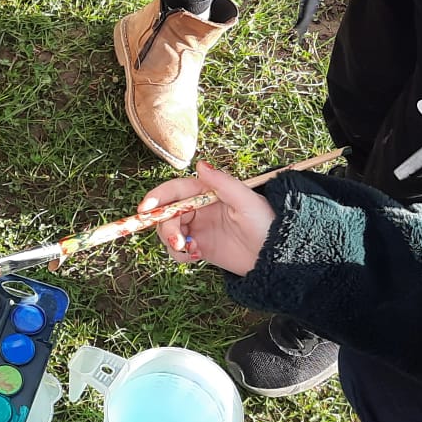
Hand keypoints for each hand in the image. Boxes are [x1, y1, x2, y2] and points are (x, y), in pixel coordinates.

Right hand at [140, 162, 276, 275]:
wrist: (276, 256)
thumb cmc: (266, 224)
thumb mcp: (246, 201)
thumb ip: (222, 183)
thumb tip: (199, 164)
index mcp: (207, 193)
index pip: (175, 191)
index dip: (157, 198)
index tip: (145, 210)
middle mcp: (198, 209)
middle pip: (166, 215)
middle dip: (166, 228)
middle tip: (178, 243)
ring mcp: (198, 228)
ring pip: (168, 233)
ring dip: (173, 243)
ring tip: (191, 251)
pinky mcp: (199, 247)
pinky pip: (177, 250)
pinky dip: (180, 255)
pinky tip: (196, 257)